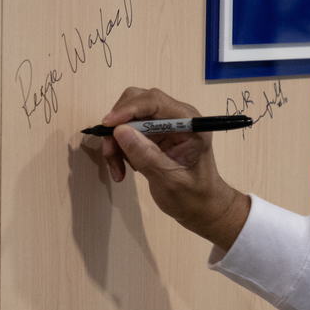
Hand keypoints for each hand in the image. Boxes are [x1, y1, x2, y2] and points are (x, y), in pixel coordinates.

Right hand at [98, 87, 250, 250]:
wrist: (201, 208)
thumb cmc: (193, 196)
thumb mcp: (168, 179)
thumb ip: (145, 155)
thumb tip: (119, 131)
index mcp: (189, 122)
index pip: (155, 101)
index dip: (128, 109)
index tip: (108, 124)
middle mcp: (177, 117)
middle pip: (138, 102)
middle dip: (118, 125)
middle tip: (109, 151)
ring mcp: (164, 124)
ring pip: (129, 118)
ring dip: (116, 142)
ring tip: (118, 170)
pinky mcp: (154, 134)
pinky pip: (128, 132)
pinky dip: (120, 149)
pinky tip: (124, 170)